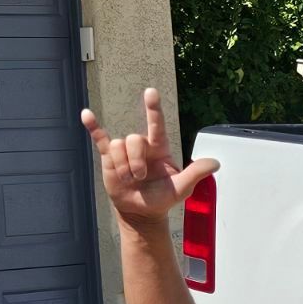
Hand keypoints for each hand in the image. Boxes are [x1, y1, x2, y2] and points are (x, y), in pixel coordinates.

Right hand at [81, 87, 218, 226]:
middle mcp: (142, 146)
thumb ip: (196, 173)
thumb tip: (216, 163)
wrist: (140, 211)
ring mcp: (124, 150)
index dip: (153, 109)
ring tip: (129, 180)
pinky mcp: (109, 157)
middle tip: (140, 178)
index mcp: (160, 149)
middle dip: (135, 161)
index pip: (157, 126)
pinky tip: (86, 114)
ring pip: (118, 145)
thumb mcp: (181, 188)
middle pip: (133, 139)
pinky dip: (92, 127)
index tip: (151, 92)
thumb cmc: (162, 198)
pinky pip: (100, 138)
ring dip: (122, 166)